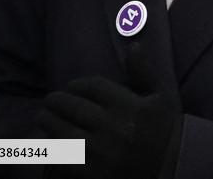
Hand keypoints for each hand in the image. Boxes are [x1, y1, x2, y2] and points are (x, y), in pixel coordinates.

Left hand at [35, 45, 179, 178]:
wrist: (168, 167)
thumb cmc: (162, 128)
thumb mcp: (160, 97)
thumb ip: (143, 72)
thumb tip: (133, 45)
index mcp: (130, 106)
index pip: (93, 87)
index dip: (77, 85)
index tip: (71, 87)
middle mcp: (113, 127)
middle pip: (72, 107)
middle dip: (56, 101)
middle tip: (50, 100)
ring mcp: (100, 151)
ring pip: (61, 130)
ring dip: (47, 121)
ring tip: (43, 117)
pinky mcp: (90, 171)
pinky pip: (61, 155)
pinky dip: (50, 146)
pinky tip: (48, 140)